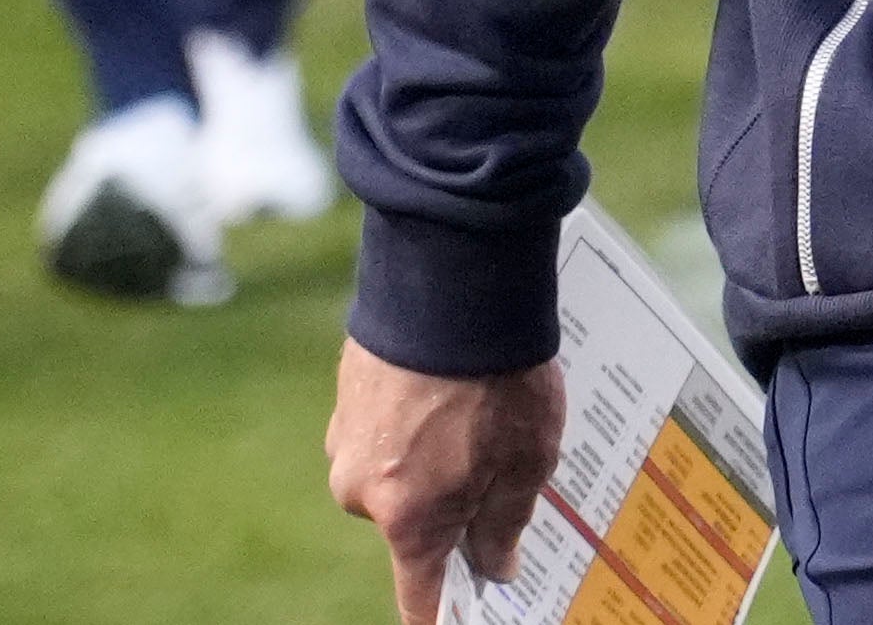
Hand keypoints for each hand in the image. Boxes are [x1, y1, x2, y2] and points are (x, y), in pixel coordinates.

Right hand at [329, 338, 563, 623]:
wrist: (453, 280)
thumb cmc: (498, 376)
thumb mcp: (527, 461)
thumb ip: (505, 524)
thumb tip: (493, 568)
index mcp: (408, 519)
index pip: (418, 597)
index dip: (443, 609)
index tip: (460, 607)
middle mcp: (362, 489)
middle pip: (410, 523)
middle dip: (450, 503)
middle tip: (495, 458)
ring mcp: (345, 437)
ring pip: (396, 470)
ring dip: (429, 453)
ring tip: (476, 406)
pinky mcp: (344, 392)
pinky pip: (383, 427)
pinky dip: (413, 416)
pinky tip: (448, 382)